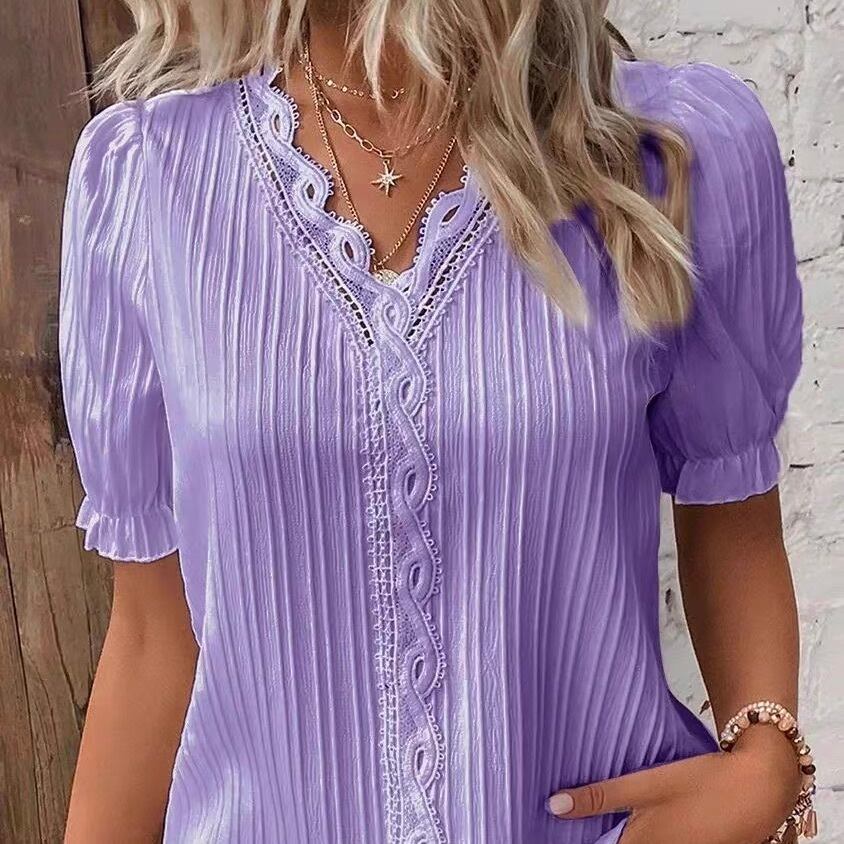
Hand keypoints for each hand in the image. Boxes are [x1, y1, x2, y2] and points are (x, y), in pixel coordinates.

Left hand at [546, 727, 802, 843]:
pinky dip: (644, 837)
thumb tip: (554, 806)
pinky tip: (638, 825)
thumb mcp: (647, 784)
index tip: (558, 833)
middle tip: (580, 821)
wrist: (761, 787)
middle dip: (601, 836)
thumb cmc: (704, 782)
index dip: (583, 839)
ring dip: (622, 836)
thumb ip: (601, 795)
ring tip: (604, 821)